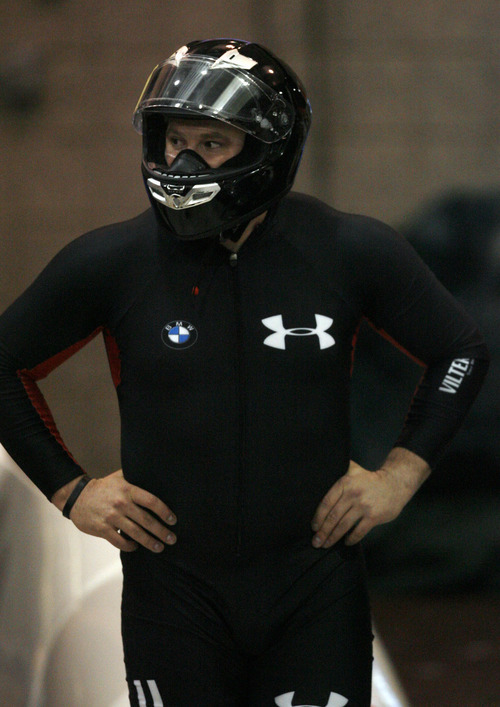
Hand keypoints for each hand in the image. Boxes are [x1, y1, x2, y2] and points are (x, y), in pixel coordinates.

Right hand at [54, 470, 176, 552]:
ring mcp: (111, 517)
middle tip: (172, 539)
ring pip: (135, 533)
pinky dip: (130, 546)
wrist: (77, 497)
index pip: (151, 501)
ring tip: (159, 547)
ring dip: (149, 542)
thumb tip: (156, 473)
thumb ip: (135, 476)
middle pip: (146, 520)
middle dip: (161, 532)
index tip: (173, 520)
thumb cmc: (103, 487)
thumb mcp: (119, 477)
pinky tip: (136, 547)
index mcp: (128, 489)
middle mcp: (121, 503)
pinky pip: (120, 542)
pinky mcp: (102, 529)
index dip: (164, 512)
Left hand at [311, 449, 429, 547]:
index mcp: (345, 483)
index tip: (313, 527)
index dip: (318, 517)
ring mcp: (364, 506)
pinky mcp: (374, 516)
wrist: (395, 484)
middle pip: (333, 516)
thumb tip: (322, 470)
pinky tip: (346, 542)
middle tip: (316, 542)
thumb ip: (339, 469)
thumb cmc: (370, 479)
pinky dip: (351, 539)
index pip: (327, 502)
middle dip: (323, 531)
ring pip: (344, 525)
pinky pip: (359, 531)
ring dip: (333, 537)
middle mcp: (353, 494)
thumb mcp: (353, 469)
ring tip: (326, 544)